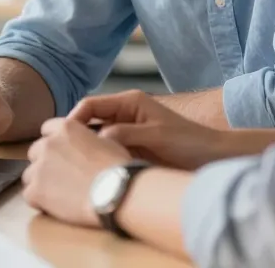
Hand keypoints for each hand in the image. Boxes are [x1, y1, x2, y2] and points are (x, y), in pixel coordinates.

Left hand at [21, 118, 131, 227]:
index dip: (54, 143)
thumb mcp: (105, 141)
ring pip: (29, 175)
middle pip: (35, 152)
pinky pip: (29, 195)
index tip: (62, 154)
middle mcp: (48, 144)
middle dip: (45, 163)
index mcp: (66, 128)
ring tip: (59, 195)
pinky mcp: (36, 190)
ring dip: (40, 183)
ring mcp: (39, 167)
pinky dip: (39, 201)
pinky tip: (55, 207)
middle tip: (61, 177)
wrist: (116, 191)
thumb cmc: (117, 168)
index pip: (47, 129)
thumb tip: (84, 147)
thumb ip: (86, 139)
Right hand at [69, 90, 224, 169]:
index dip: (74, 117)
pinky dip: (99, 159)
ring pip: (97, 138)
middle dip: (75, 135)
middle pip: (90, 120)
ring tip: (72, 165)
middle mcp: (125, 114)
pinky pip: (108, 151)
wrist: (212, 158)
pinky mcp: (131, 149)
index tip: (63, 136)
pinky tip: (92, 173)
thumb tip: (98, 138)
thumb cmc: (189, 142)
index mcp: (130, 102)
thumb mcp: (155, 135)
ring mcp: (127, 132)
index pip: (91, 104)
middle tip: (61, 153)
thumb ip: (126, 133)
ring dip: (86, 149)